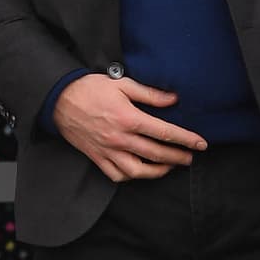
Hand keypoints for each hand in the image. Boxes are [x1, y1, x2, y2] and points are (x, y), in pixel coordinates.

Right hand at [52, 74, 206, 181]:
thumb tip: (173, 99)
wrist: (59, 99)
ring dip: (157, 171)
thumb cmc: (90, 88)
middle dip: (177, 158)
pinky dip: (131, 176)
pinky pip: (117, 175)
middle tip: (189, 158)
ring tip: (169, 167)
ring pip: (138, 171)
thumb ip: (149, 94)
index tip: (200, 144)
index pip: (164, 132)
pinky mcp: (97, 157)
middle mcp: (120, 138)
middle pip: (156, 154)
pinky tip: (140, 171)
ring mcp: (107, 150)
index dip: (186, 139)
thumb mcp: (122, 84)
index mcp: (128, 118)